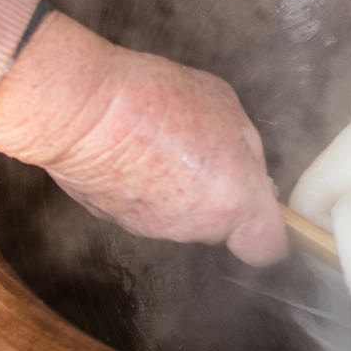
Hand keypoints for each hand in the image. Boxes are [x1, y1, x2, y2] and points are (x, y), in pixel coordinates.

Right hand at [0, 11, 287, 265]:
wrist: (81, 111)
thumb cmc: (156, 101)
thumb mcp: (227, 107)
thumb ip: (246, 149)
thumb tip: (250, 169)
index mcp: (234, 202)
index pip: (267, 248)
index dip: (268, 230)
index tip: (262, 206)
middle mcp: (196, 227)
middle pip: (221, 226)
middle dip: (220, 196)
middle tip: (206, 150)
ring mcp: (154, 229)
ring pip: (182, 217)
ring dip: (180, 190)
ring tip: (164, 144)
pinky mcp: (117, 222)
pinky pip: (146, 208)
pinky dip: (145, 188)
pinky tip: (134, 152)